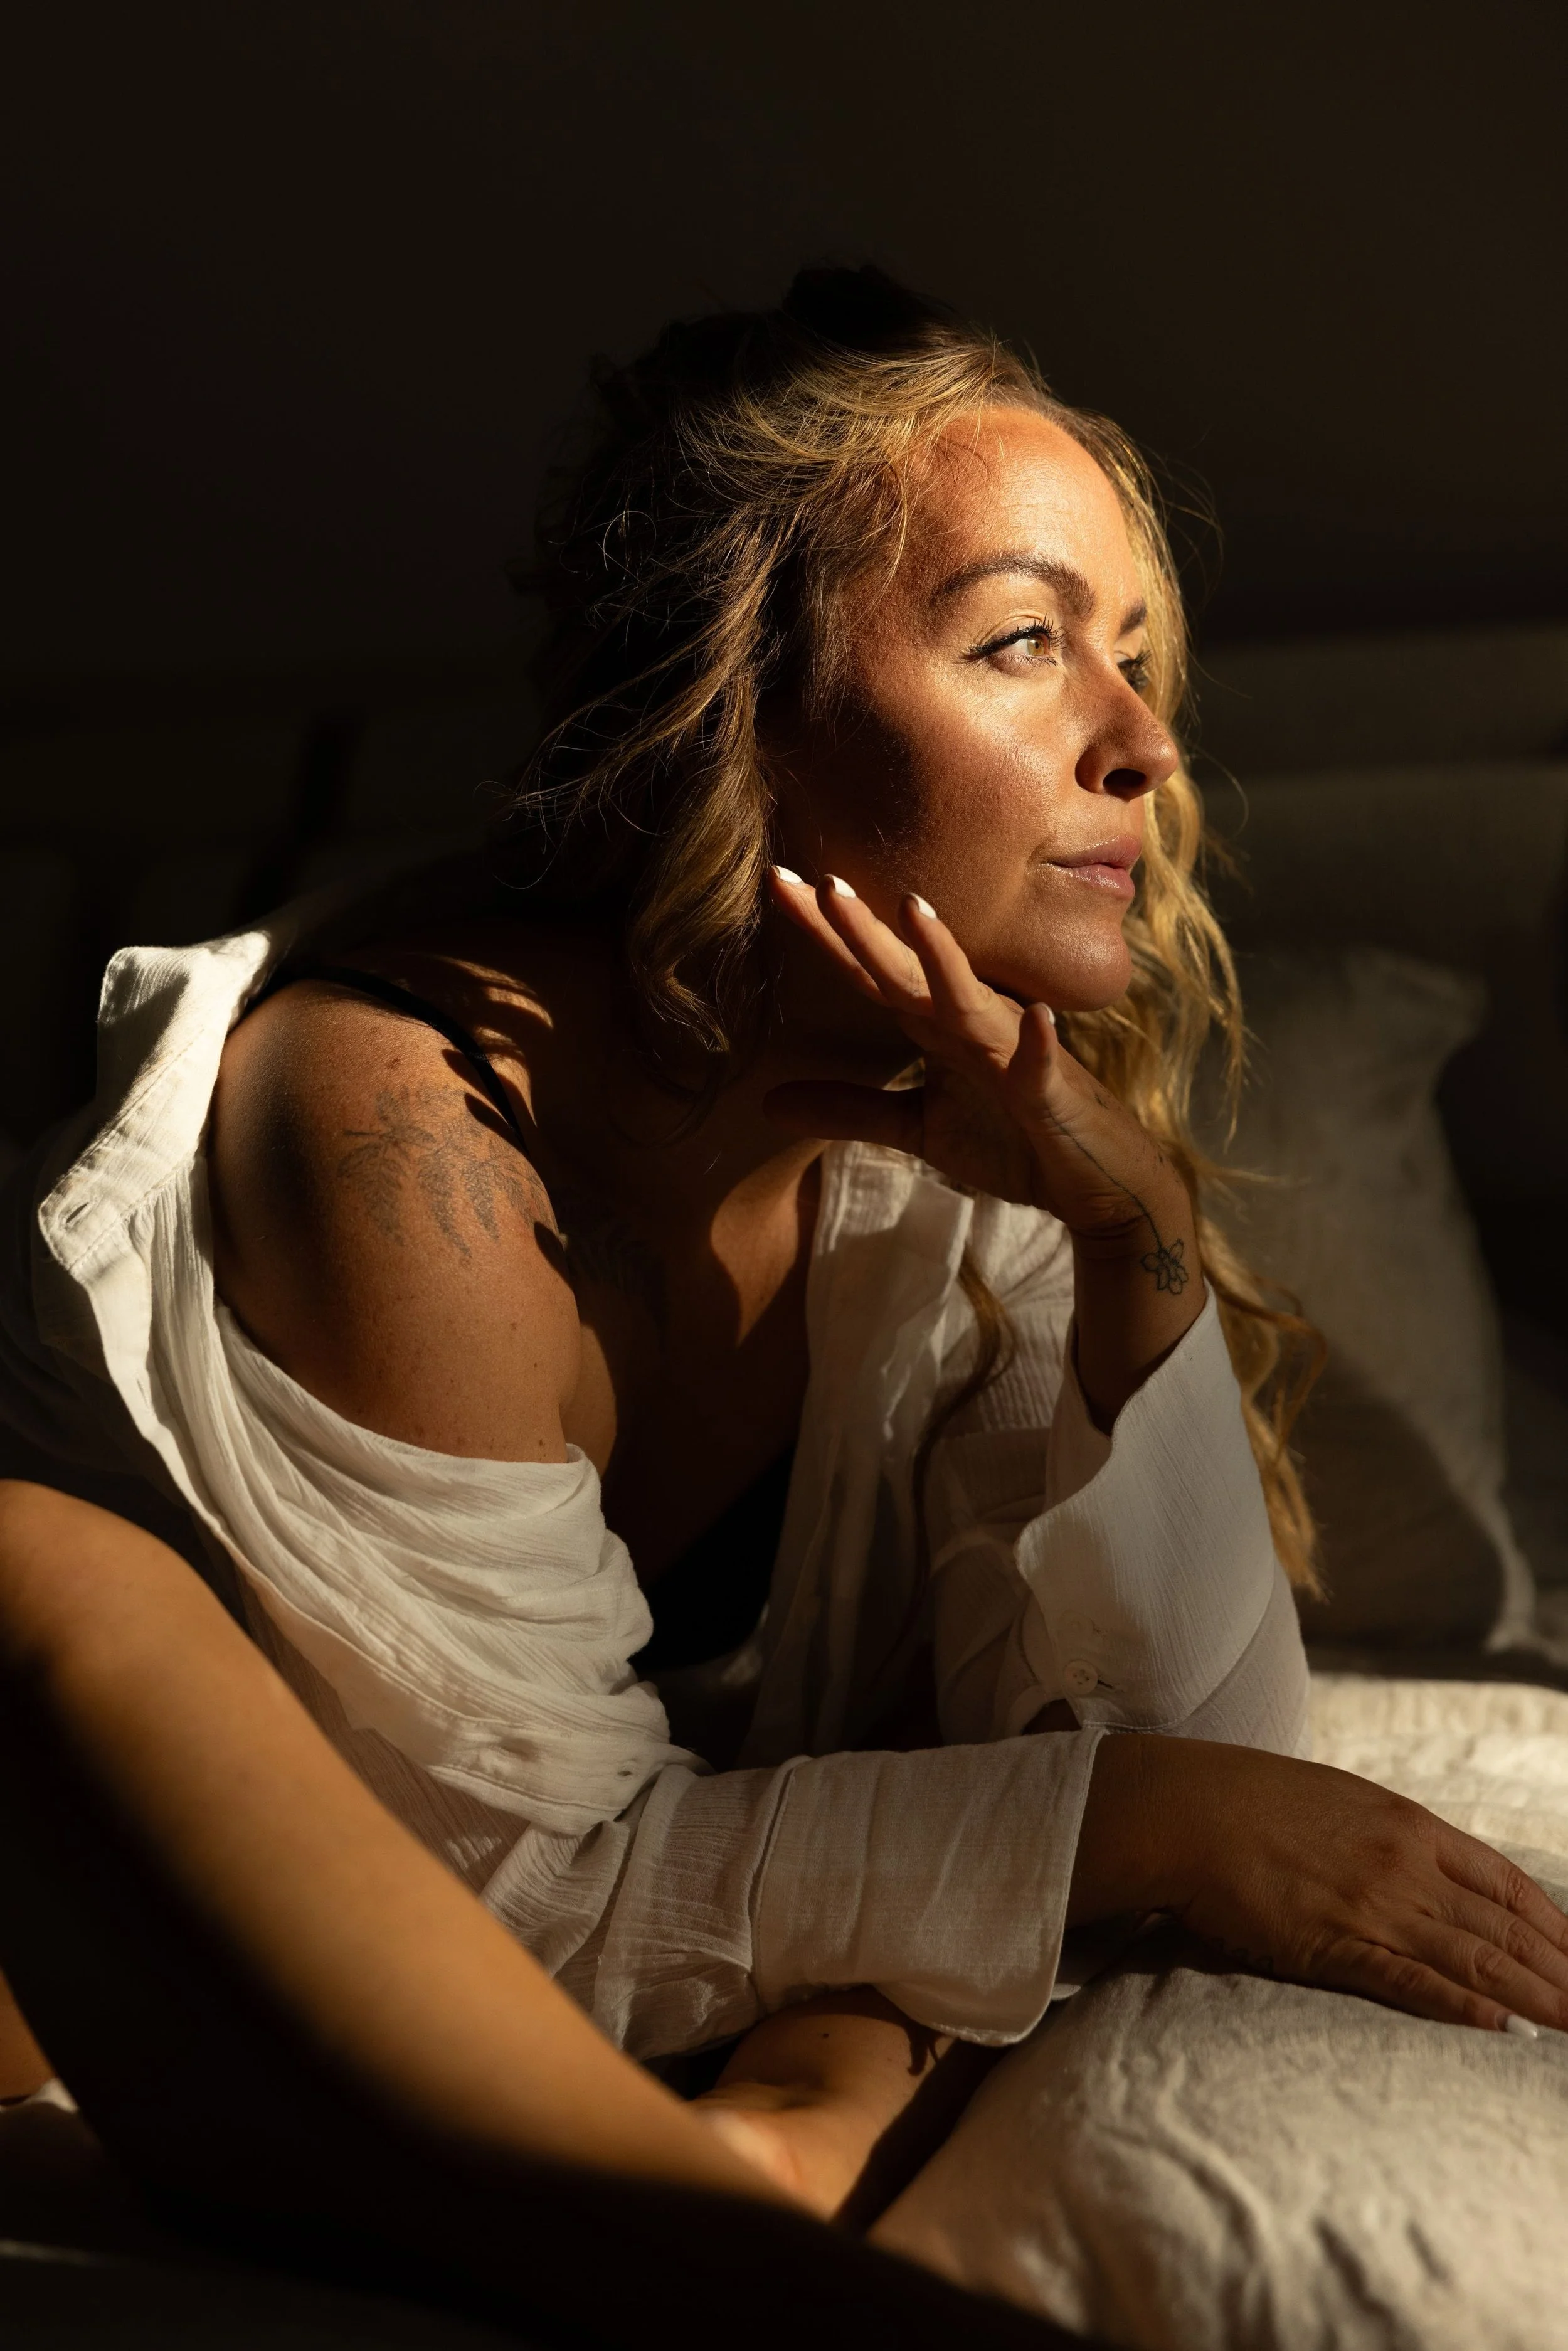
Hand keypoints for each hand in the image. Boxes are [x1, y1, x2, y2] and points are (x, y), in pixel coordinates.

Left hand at [766, 870, 1191, 1273]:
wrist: (1093, 1180)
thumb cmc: (1011, 1141)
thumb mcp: (916, 1128)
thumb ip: (850, 1109)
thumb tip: (767, 1102)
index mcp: (936, 1024)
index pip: (870, 971)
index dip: (825, 932)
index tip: (776, 883)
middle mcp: (970, 1023)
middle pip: (904, 970)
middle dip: (862, 927)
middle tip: (817, 878)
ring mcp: (1012, 1053)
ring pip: (968, 1000)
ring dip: (941, 956)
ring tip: (910, 907)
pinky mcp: (1051, 1094)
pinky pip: (1043, 1066)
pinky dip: (1040, 1045)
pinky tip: (1039, 1020)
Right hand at [1076, 1735, 1567, 2037]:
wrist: (1188, 1809)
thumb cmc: (1250, 1800)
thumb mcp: (1337, 1800)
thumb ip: (1386, 1834)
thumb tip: (1419, 1860)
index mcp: (1407, 1823)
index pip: (1504, 1881)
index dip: (1552, 1924)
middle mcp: (1405, 1863)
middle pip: (1502, 1927)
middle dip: (1558, 1972)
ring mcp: (1374, 1904)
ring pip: (1474, 1958)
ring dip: (1533, 1998)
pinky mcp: (1335, 1943)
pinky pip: (1411, 1981)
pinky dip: (1461, 2007)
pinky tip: (1501, 2027)